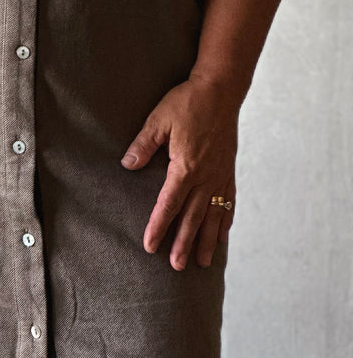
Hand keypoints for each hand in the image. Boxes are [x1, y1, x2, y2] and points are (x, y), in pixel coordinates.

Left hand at [120, 75, 239, 269]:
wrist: (220, 90)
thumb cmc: (187, 103)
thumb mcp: (158, 120)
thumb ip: (143, 144)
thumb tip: (127, 165)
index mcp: (185, 167)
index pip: (168, 204)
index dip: (158, 226)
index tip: (150, 246)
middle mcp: (206, 177)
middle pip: (192, 217)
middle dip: (183, 243)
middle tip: (176, 266)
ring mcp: (220, 176)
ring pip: (212, 216)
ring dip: (205, 240)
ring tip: (201, 262)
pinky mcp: (229, 171)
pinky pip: (228, 203)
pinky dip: (224, 222)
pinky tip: (221, 236)